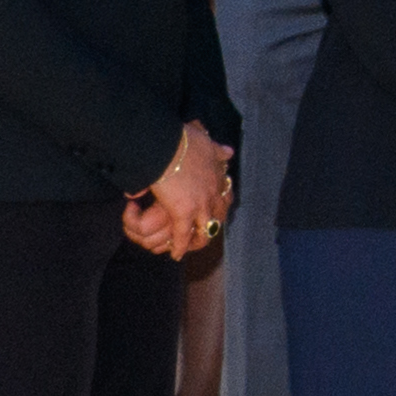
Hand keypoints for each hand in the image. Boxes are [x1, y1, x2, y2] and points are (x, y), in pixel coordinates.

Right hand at [122, 124, 232, 264]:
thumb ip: (218, 149)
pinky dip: (179, 247)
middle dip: (212, 227)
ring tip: (191, 248)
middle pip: (219, 217)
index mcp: (217, 176)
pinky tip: (175, 254)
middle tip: (205, 235)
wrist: (165, 146)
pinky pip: (183, 236)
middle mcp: (213, 193)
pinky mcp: (183, 212)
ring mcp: (200, 205)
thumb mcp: (205, 142)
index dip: (222, 206)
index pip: (226, 196)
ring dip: (198, 241)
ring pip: (205, 230)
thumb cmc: (181, 140)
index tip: (217, 211)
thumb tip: (230, 152)